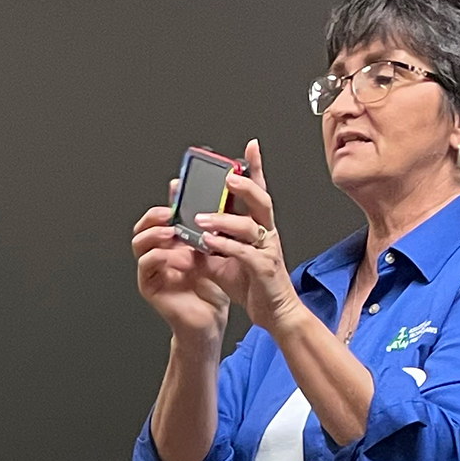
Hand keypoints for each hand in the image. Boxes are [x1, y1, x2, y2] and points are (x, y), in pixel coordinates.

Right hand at [132, 198, 228, 341]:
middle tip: (172, 213)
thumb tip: (215, 199)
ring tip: (174, 233)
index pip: (160, 216)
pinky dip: (163, 257)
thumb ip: (210, 228)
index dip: (166, 202)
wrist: (210, 320)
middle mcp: (157, 254)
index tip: (179, 191)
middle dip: (156, 216)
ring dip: (157, 234)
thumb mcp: (215, 251)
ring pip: (140, 242)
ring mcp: (151, 270)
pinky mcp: (148, 285)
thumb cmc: (213, 288)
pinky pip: (147, 264)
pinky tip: (182, 258)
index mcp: (171, 243)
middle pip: (143, 226)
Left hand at [193, 139, 300, 333]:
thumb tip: (186, 231)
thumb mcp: (224, 261)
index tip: (250, 146)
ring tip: (200, 219)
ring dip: (224, 220)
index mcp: (258, 228)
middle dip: (245, 186)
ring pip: (250, 226)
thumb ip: (208, 244)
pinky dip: (225, 246)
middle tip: (227, 176)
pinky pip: (244, 253)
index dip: (256, 169)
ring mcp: (267, 250)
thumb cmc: (253, 285)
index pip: (257, 193)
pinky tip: (208, 243)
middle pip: (261, 201)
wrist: (273, 314)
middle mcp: (266, 234)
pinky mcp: (263, 269)